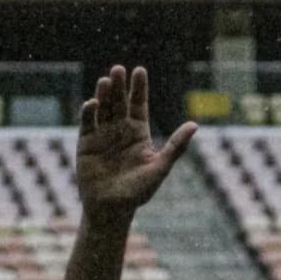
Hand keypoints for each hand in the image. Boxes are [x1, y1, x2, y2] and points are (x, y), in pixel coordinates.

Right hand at [75, 65, 196, 217]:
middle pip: (119, 102)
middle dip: (119, 86)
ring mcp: (102, 135)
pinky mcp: (86, 143)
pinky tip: (93, 103)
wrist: (112, 210)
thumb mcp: (160, 167)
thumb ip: (176, 146)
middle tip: (119, 69)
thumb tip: (195, 125)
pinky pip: (87, 123)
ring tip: (107, 80)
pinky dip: (89, 112)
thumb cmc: (138, 192)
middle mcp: (119, 130)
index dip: (138, 88)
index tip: (139, 71)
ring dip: (104, 94)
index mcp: (138, 133)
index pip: (137, 104)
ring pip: (103, 108)